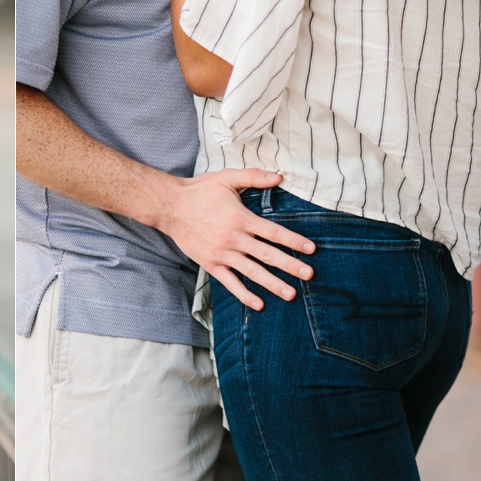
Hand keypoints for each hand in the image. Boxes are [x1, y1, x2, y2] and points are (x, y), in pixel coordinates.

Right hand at [156, 168, 315, 310]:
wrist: (170, 206)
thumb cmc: (200, 190)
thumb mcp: (227, 178)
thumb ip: (254, 177)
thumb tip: (280, 177)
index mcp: (240, 218)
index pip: (273, 232)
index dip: (294, 241)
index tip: (311, 249)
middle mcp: (233, 238)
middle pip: (267, 255)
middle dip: (290, 266)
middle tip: (309, 275)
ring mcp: (222, 254)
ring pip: (252, 272)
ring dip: (273, 284)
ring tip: (291, 294)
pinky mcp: (211, 264)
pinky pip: (230, 283)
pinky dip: (244, 295)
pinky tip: (258, 304)